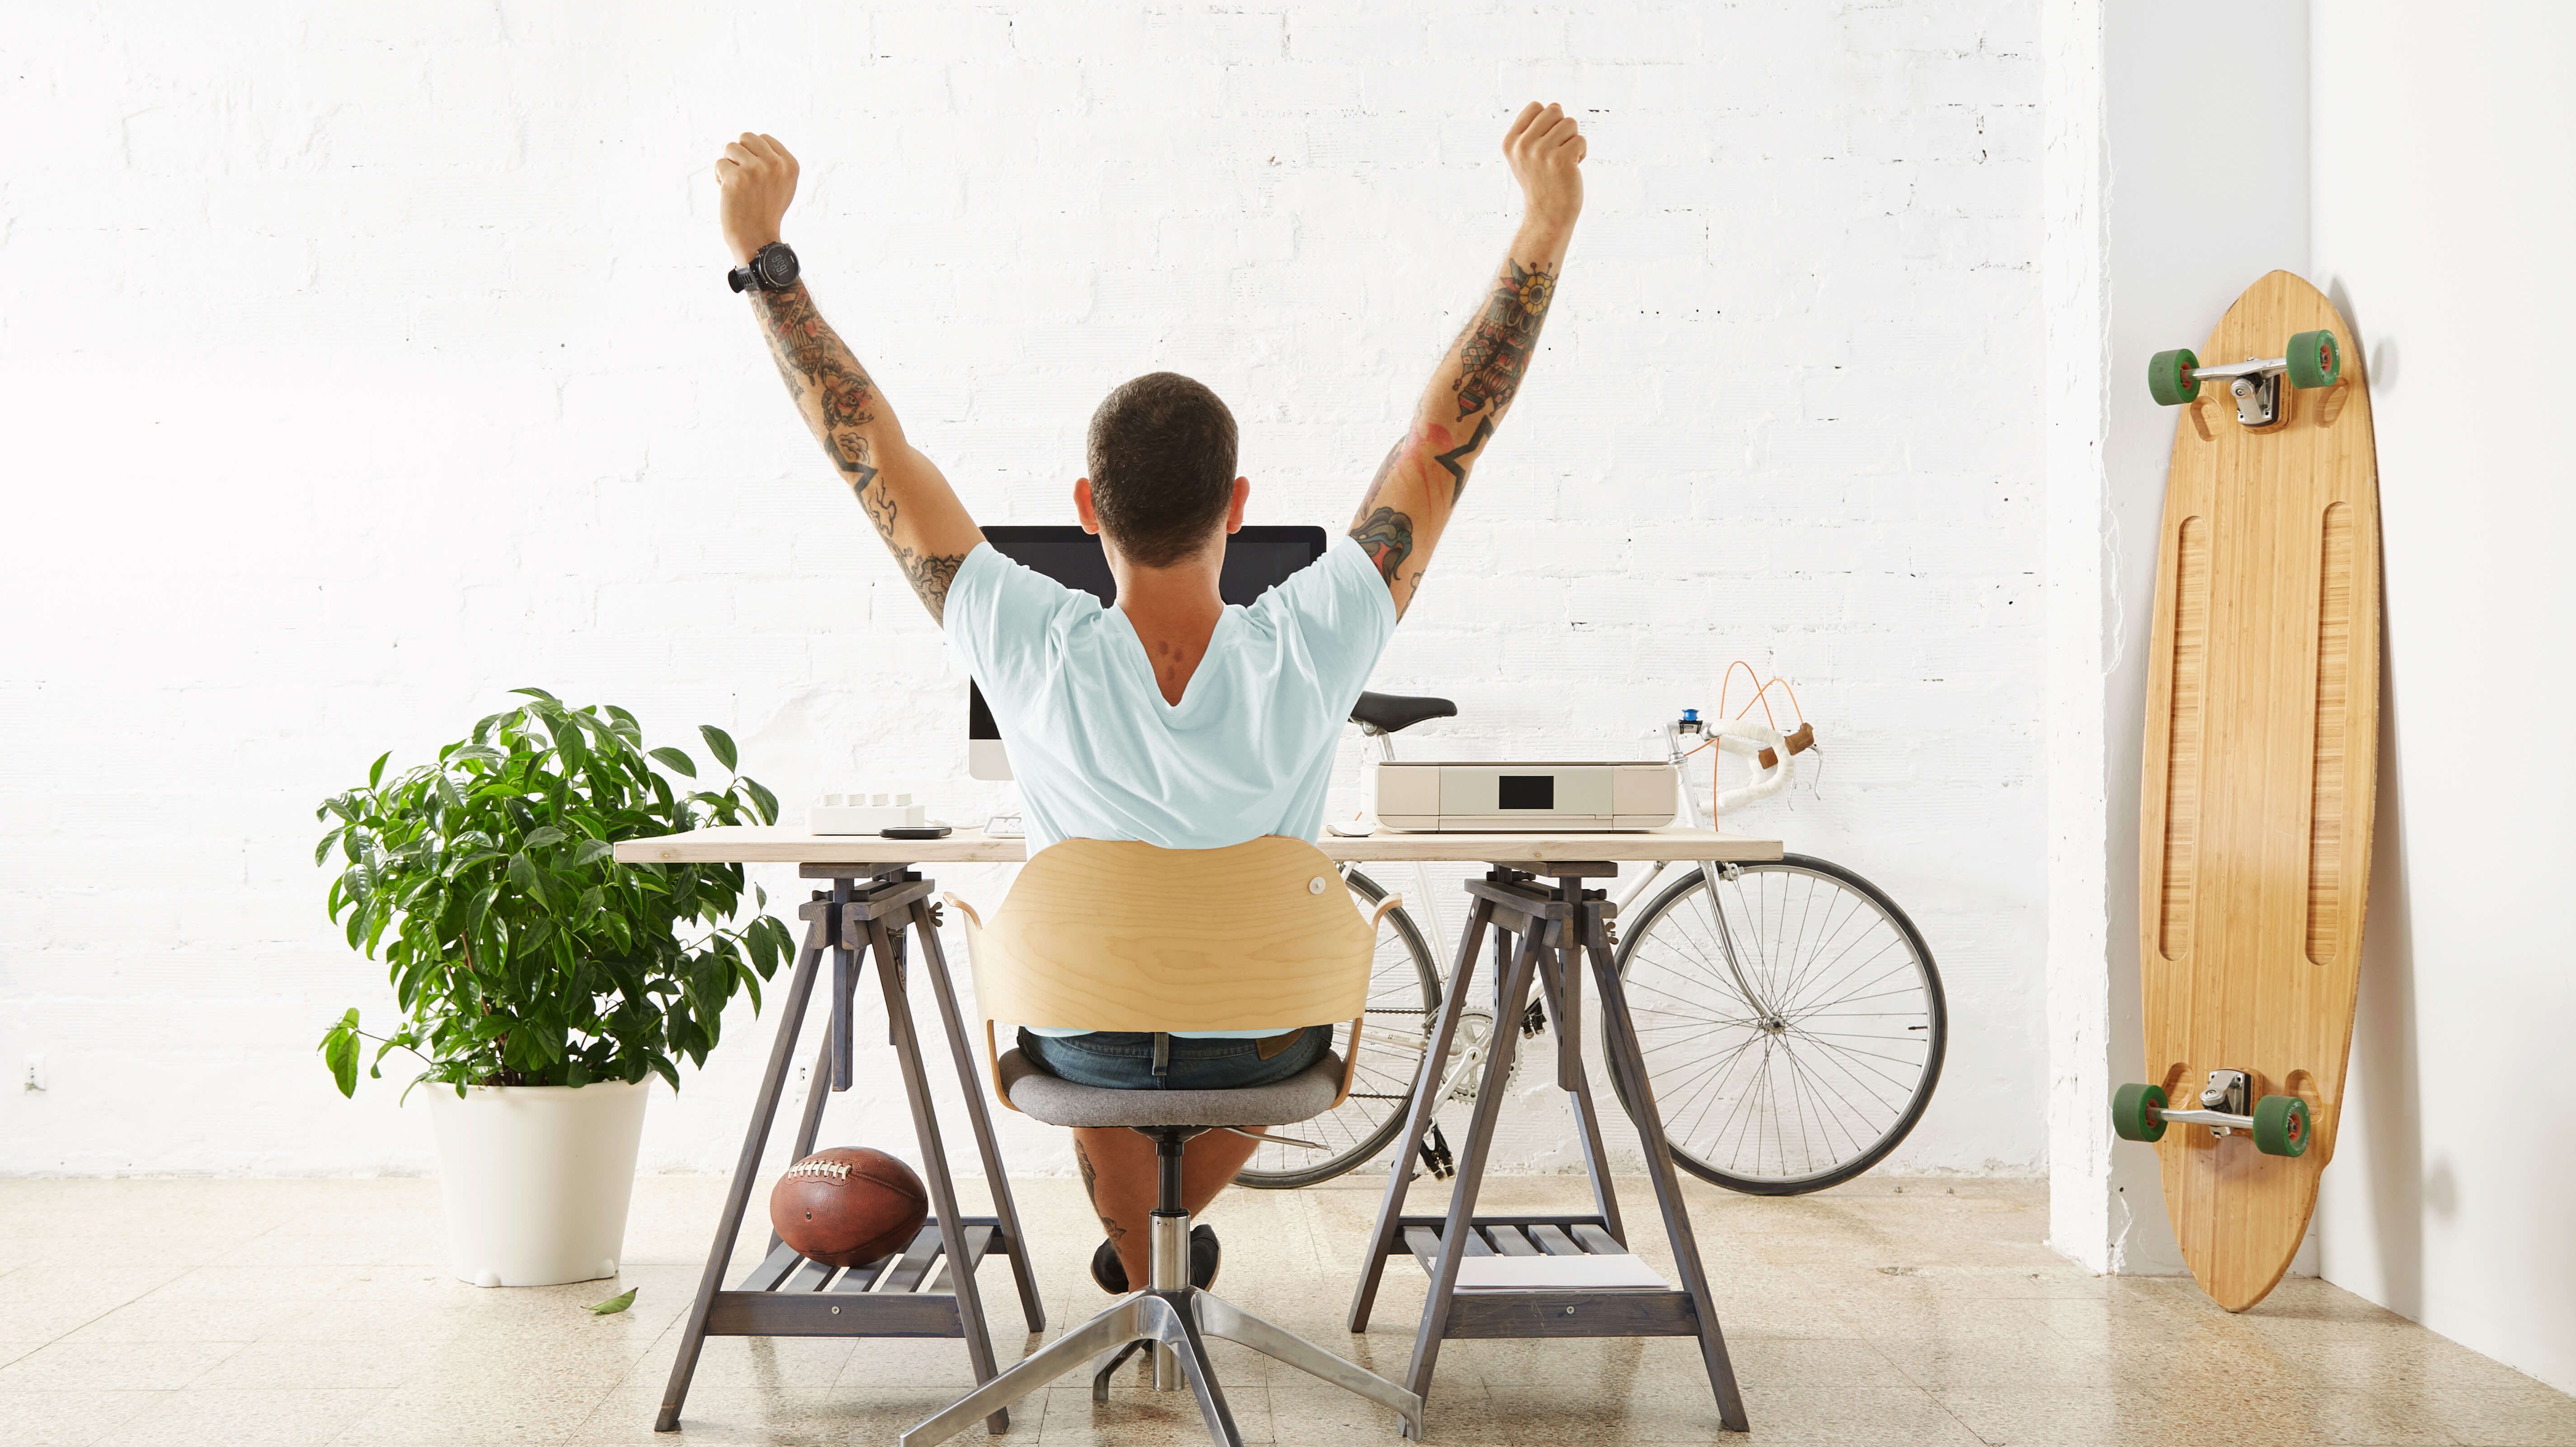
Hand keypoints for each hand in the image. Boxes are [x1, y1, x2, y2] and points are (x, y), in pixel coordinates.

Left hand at [714, 133, 798, 264]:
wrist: (758, 239)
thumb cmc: (767, 213)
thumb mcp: (783, 185)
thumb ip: (775, 162)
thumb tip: (756, 140)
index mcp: (790, 164)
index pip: (764, 139)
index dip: (753, 154)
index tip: (755, 174)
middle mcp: (775, 164)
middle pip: (746, 137)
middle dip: (739, 155)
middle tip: (742, 176)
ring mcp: (756, 170)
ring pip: (730, 148)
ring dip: (728, 165)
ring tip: (736, 185)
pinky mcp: (736, 178)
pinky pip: (719, 164)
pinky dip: (719, 178)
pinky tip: (728, 193)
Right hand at [1502, 102, 1585, 230]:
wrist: (1548, 216)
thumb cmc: (1542, 183)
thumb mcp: (1525, 155)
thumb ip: (1534, 130)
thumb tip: (1555, 106)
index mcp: (1511, 142)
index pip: (1536, 106)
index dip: (1548, 121)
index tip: (1546, 141)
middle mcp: (1522, 145)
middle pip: (1554, 110)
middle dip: (1562, 128)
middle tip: (1558, 151)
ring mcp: (1541, 152)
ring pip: (1570, 123)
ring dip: (1573, 141)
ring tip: (1564, 161)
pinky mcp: (1560, 160)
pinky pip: (1581, 140)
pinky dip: (1582, 153)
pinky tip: (1572, 169)